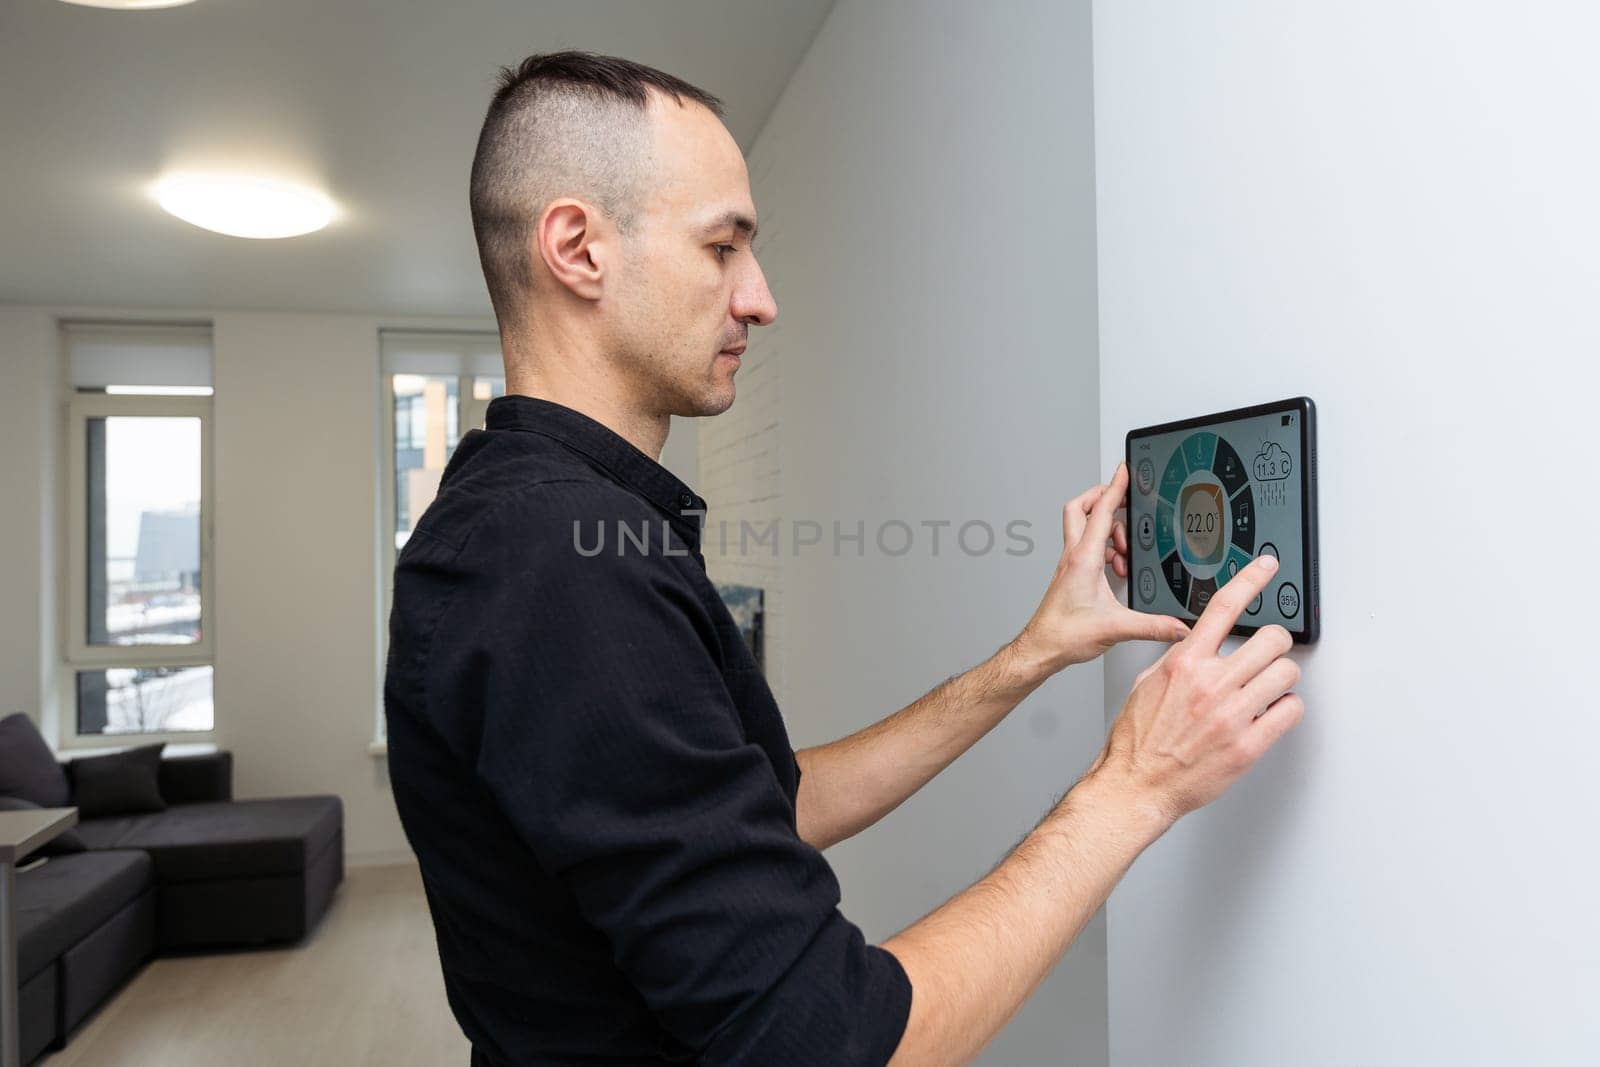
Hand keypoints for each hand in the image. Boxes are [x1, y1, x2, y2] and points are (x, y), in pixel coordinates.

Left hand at [1015, 462, 1190, 673]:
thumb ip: (1152, 626)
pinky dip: (1103, 549)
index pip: (1100, 511)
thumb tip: (1177, 625)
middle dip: (1102, 495)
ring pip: (1083, 527)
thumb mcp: (1116, 628)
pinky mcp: (1070, 575)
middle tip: (1123, 498)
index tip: (1125, 470)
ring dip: (1106, 528)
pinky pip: (1086, 548)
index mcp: (1083, 559)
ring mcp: (1070, 564)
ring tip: (1125, 550)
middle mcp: (1074, 557)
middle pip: (1081, 508)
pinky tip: (1116, 567)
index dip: (1115, 487)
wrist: (1041, 648)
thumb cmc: (1064, 635)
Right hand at [1086, 554, 1303, 824]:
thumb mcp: (1146, 684)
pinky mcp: (1248, 745)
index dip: (1250, 579)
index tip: (1265, 565)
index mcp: (1184, 663)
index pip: (1223, 607)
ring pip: (1287, 672)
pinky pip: (1290, 711)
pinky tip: (1270, 713)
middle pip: (1271, 639)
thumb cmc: (1137, 740)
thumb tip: (1194, 645)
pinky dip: (1286, 709)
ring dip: (1281, 678)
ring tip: (1266, 688)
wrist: (1137, 784)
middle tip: (1268, 654)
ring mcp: (1232, 714)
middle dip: (1275, 644)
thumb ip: (1176, 661)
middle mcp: (1210, 683)